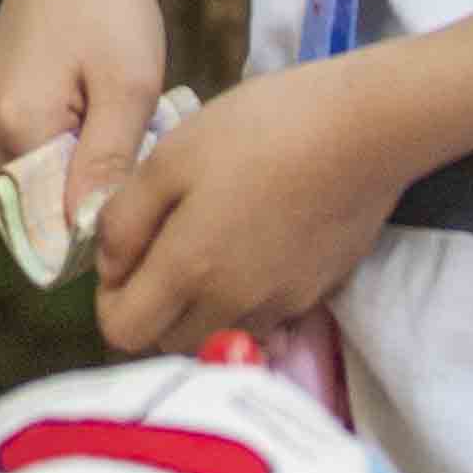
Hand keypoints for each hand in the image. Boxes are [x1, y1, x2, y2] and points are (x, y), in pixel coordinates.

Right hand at [0, 0, 176, 228]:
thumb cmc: (117, 14)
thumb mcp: (130, 88)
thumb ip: (106, 165)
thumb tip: (86, 237)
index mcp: (11, 120)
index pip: (53, 220)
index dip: (100, 218)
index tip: (141, 184)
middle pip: (37, 209)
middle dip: (87, 193)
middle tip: (132, 141)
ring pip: (28, 193)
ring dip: (71, 177)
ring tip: (108, 124)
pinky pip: (17, 170)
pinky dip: (53, 159)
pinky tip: (82, 116)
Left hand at [93, 59, 421, 356]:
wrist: (363, 131)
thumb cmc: (257, 131)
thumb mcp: (169, 158)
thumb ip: (124, 220)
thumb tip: (108, 267)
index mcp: (190, 272)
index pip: (123, 332)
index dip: (111, 299)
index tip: (124, 258)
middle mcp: (233, 306)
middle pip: (168, 342)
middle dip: (153, 308)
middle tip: (162, 248)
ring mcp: (280, 306)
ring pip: (216, 334)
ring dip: (200, 308)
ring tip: (211, 243)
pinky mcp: (315, 295)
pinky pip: (262, 318)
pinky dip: (245, 299)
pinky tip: (254, 245)